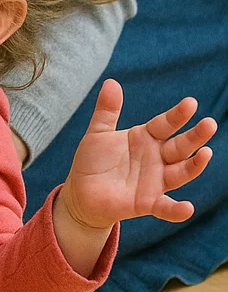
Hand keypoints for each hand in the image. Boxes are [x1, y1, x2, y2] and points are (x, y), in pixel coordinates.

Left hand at [63, 79, 216, 231]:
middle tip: (209, 124)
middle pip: (180, 146)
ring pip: (180, 173)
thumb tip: (111, 82)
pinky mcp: (147, 203)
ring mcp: (155, 181)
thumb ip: (107, 110)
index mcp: (146, 138)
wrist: (82, 192)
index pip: (165, 124)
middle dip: (195, 136)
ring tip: (206, 154)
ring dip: (194, 165)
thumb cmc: (94, 160)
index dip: (177, 115)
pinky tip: (188, 208)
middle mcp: (156, 159)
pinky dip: (177, 209)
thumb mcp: (98, 132)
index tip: (191, 103)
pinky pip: (165, 208)